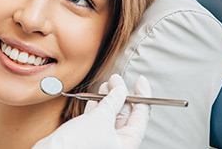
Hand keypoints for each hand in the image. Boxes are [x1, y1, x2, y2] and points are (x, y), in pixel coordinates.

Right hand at [32, 74, 151, 148]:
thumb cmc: (78, 144)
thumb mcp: (101, 118)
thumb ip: (113, 102)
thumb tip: (120, 90)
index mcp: (127, 144)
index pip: (141, 116)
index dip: (142, 96)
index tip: (140, 81)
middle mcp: (117, 145)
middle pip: (126, 115)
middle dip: (121, 95)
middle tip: (117, 80)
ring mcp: (103, 142)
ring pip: (110, 116)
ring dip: (108, 99)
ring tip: (106, 84)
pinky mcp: (89, 139)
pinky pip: (97, 120)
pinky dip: (97, 107)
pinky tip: (95, 97)